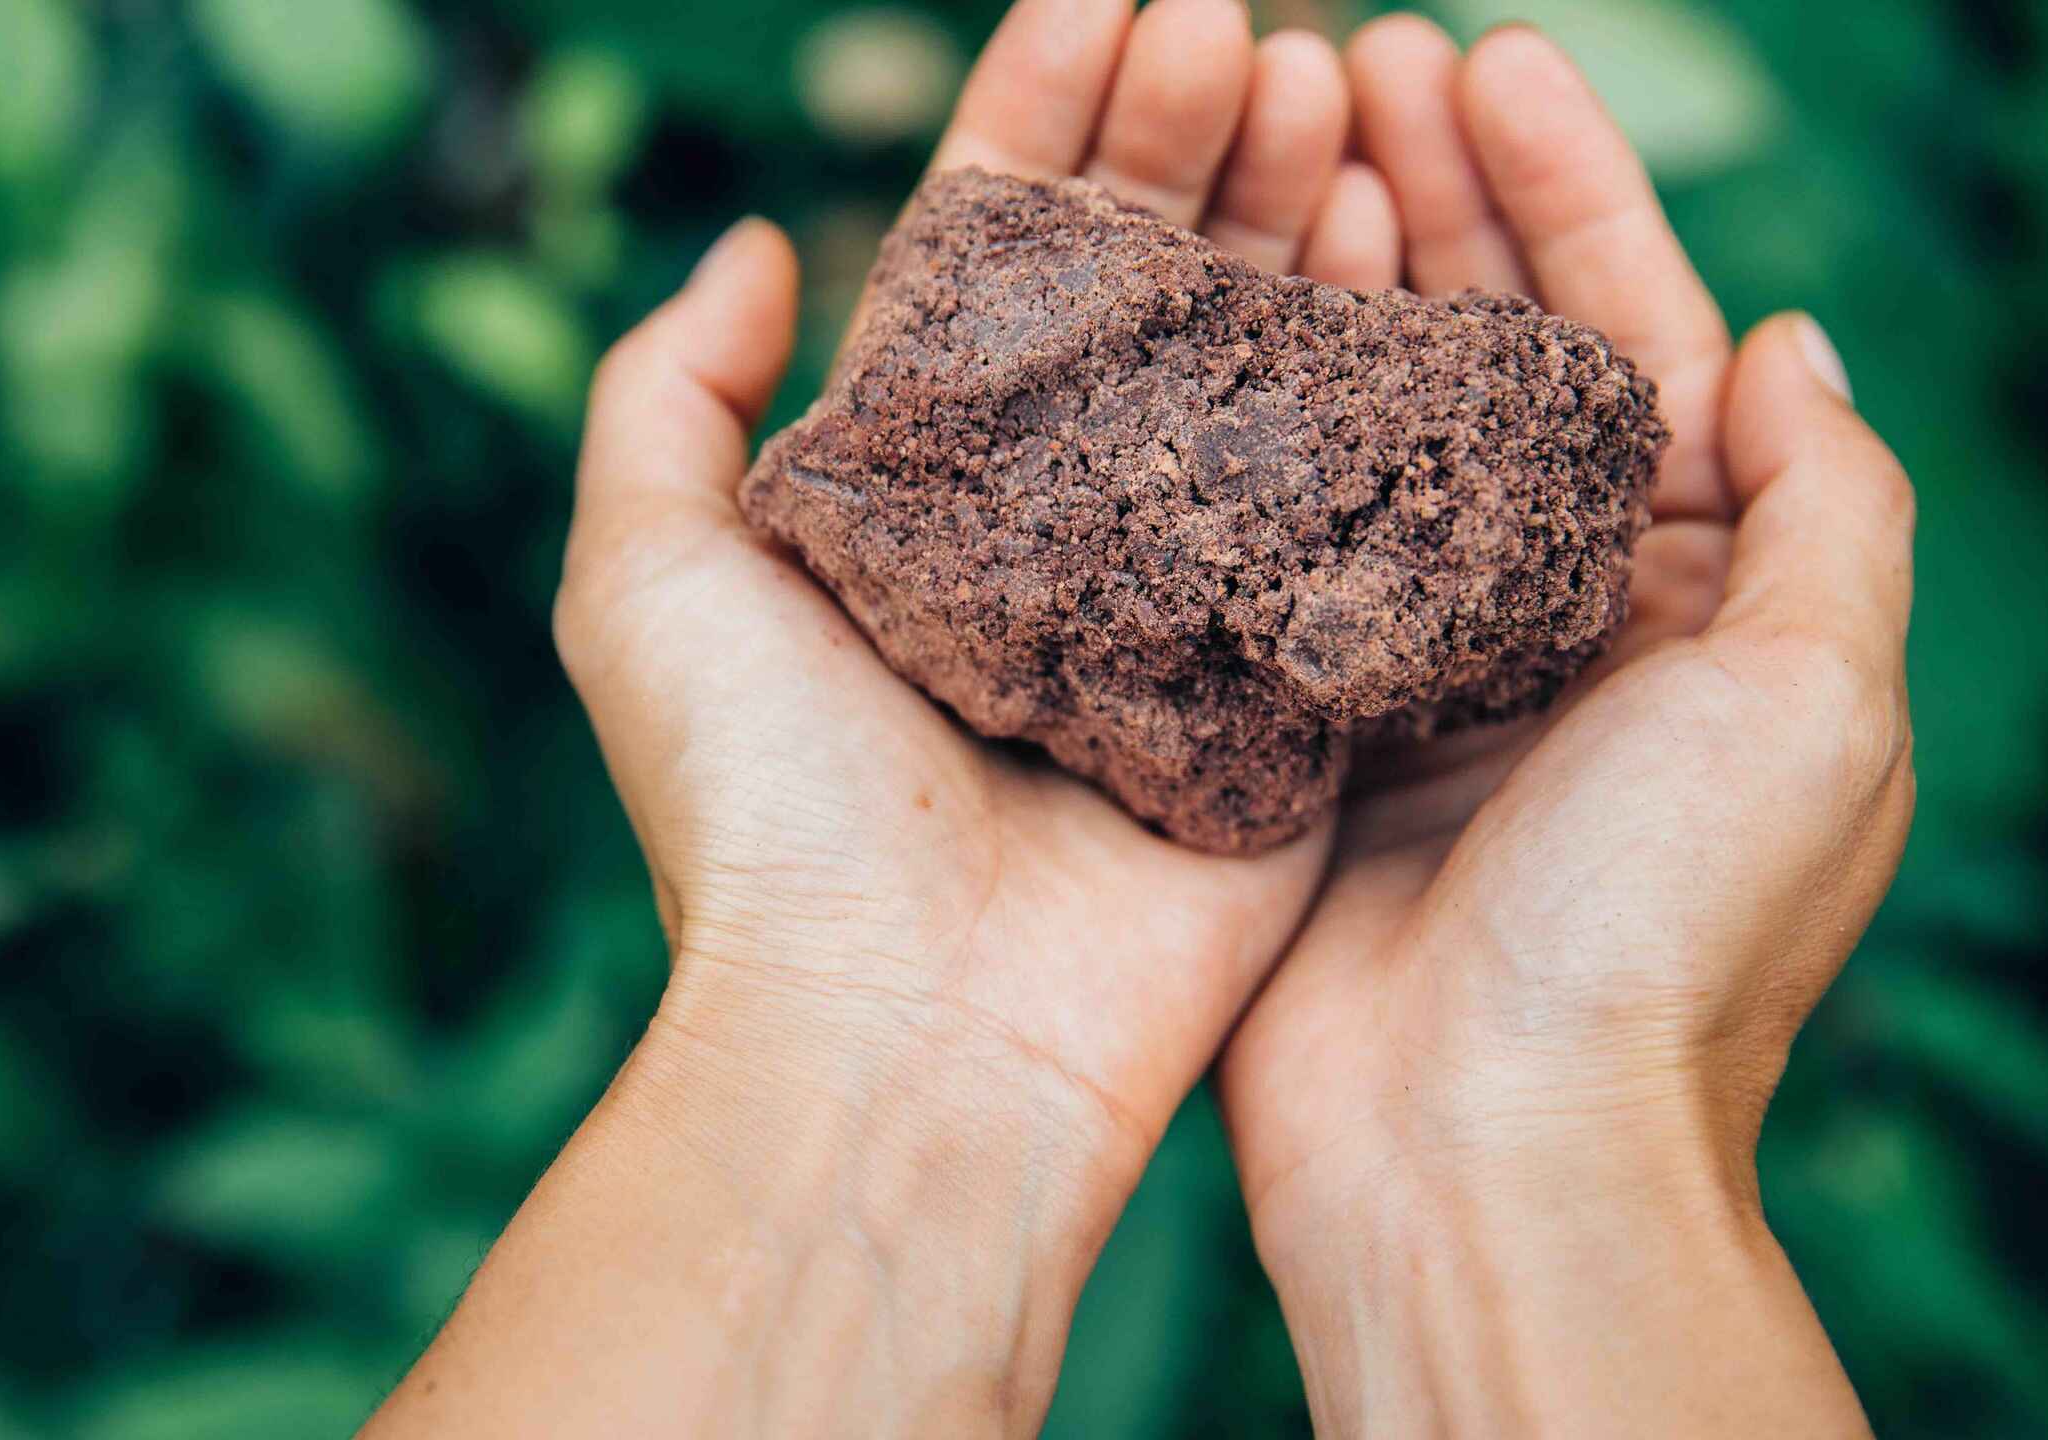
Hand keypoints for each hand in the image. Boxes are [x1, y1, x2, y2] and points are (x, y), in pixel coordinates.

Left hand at [371, 2, 1400, 1432]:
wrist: (905, 1034)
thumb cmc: (758, 810)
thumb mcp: (642, 577)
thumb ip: (665, 396)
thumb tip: (756, 236)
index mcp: (918, 486)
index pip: (989, 257)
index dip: (1043, 116)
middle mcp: (1058, 522)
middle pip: (1140, 286)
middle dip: (1185, 138)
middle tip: (1243, 22)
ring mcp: (1185, 592)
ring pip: (1258, 361)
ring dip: (1292, 213)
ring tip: (1328, 77)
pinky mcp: (1288, 677)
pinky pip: (1350, 495)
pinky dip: (1382, 366)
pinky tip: (1405, 242)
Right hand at [1213, 21, 1909, 1437]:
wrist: (1481, 1150)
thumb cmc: (1662, 933)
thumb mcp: (1818, 702)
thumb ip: (1832, 506)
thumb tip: (1795, 338)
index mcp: (1697, 602)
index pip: (1639, 344)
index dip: (1570, 195)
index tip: (1486, 62)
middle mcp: (1554, 619)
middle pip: (1489, 359)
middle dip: (1430, 200)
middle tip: (1346, 58)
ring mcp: (1410, 666)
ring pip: (1365, 425)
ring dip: (1328, 277)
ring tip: (1266, 133)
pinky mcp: (1290, 723)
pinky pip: (1261, 535)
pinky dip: (1238, 421)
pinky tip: (1193, 311)